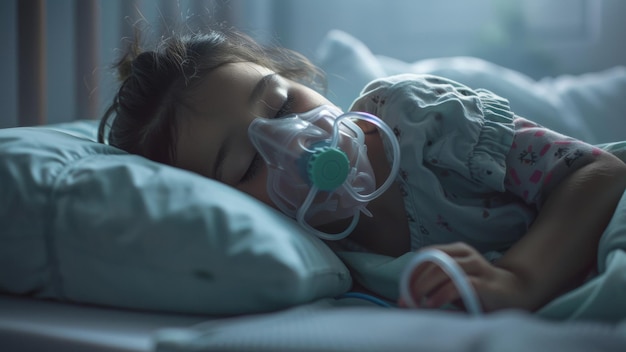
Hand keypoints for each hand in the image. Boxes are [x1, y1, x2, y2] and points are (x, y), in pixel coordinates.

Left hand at [399, 242, 529, 311]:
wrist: (515, 293)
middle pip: (431, 263)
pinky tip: (432, 304)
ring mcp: (475, 266)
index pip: (425, 256)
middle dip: (414, 283)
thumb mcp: (454, 284)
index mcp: (456, 251)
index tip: (402, 291)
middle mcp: (465, 255)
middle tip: (405, 300)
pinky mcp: (483, 282)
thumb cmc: (479, 290)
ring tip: (415, 303)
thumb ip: (434, 286)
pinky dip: (441, 294)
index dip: (411, 273)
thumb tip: (407, 298)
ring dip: (424, 288)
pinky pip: (457, 284)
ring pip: (441, 270)